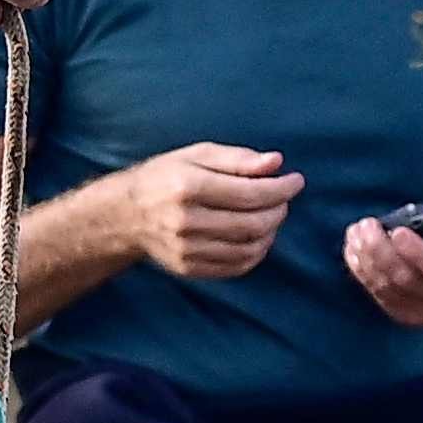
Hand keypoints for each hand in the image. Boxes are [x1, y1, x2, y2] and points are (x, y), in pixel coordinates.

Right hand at [121, 143, 300, 280]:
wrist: (126, 214)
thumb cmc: (165, 177)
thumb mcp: (196, 154)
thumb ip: (237, 158)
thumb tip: (276, 163)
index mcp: (188, 186)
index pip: (249, 193)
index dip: (281, 188)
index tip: (296, 181)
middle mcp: (185, 221)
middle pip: (252, 223)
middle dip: (278, 210)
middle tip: (283, 199)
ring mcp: (186, 249)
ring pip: (248, 248)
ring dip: (270, 233)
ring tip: (270, 216)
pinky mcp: (188, 268)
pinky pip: (235, 267)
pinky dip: (255, 253)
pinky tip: (257, 237)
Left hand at [340, 171, 422, 327]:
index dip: (418, 252)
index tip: (397, 230)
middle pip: (408, 280)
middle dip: (382, 251)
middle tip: (366, 225)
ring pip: (389, 288)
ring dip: (367, 260)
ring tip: (356, 233)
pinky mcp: (403, 315)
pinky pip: (378, 295)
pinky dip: (362, 272)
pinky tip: (353, 250)